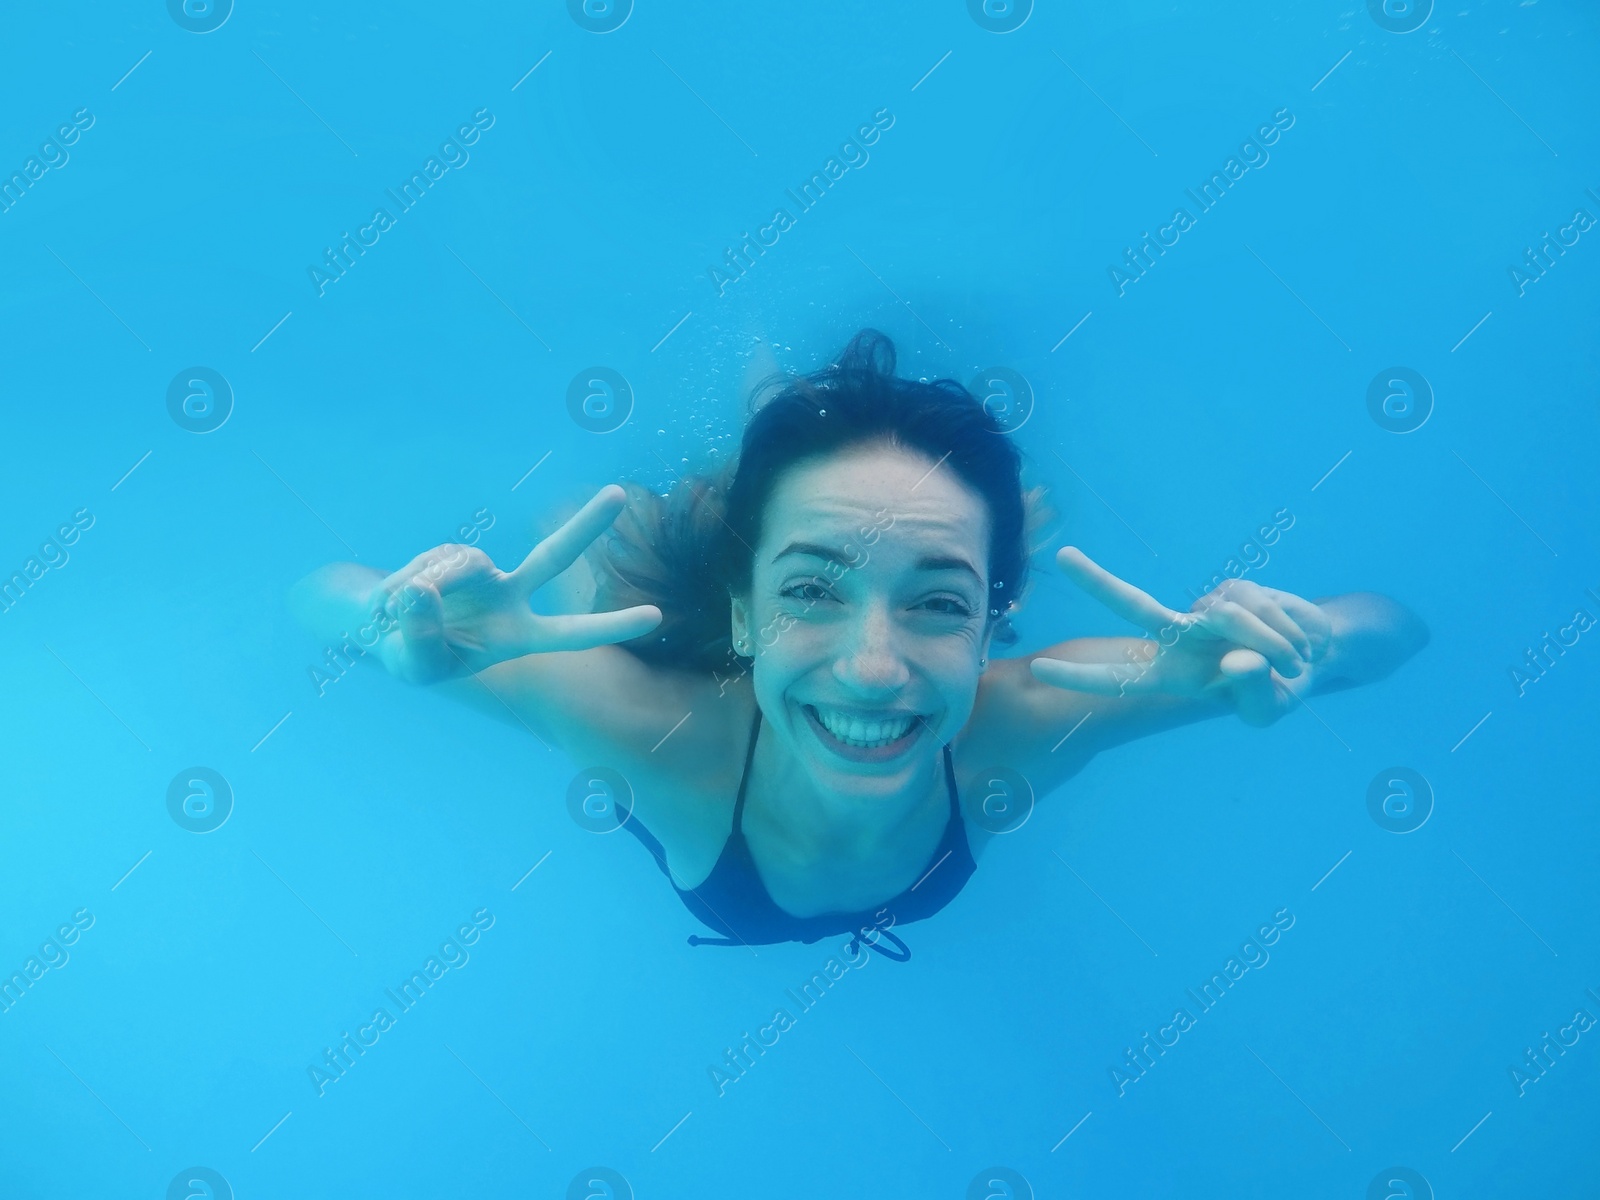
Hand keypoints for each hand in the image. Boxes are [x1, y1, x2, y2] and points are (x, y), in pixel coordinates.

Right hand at [366, 484, 661, 683]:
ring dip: (424, 590)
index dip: (611, 626)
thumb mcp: (418, 662)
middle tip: (619, 494)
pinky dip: (404, 585)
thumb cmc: (413, 656)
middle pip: (554, 556)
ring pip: (461, 566)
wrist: (384, 628)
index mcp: (518, 636)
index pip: (570, 632)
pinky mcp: (452, 554)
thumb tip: (425, 589)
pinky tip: (392, 601)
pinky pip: (430, 564)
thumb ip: (423, 635)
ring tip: (395, 616)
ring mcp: (484, 571)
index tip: (656, 616)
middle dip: (585, 525)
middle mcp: (510, 596)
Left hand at [1029, 547, 1332, 725]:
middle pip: (1131, 605)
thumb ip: (1251, 692)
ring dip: (1274, 644)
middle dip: (1096, 581)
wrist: (1314, 655)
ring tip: (1293, 660)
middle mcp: (1179, 637)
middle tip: (1061, 556)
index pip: (1119, 677)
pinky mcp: (1233, 589)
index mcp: (1173, 676)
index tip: (1039, 668)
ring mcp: (1204, 609)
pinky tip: (1296, 639)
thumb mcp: (1269, 706)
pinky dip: (1286, 630)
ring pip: (1231, 618)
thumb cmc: (1278, 689)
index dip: (1080, 677)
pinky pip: (1260, 607)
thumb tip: (1236, 661)